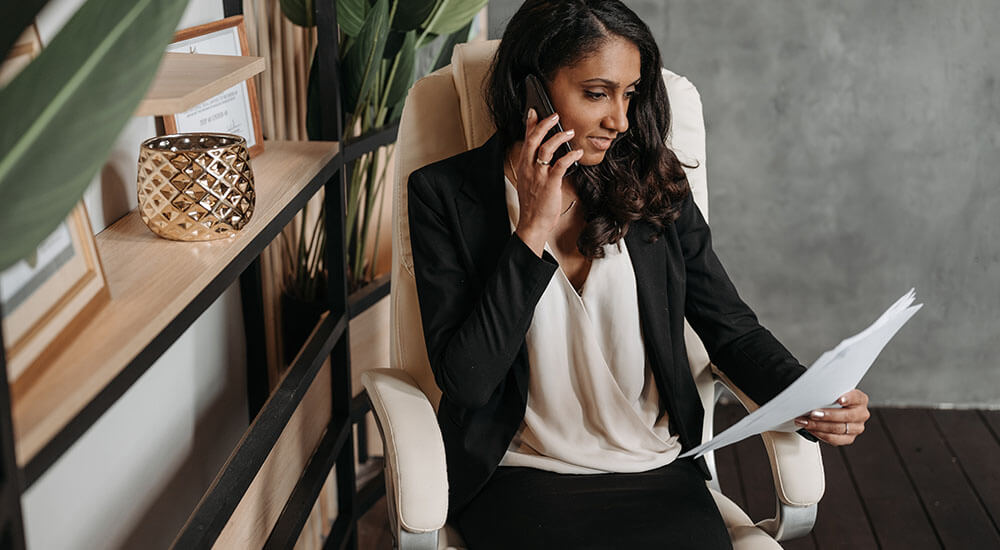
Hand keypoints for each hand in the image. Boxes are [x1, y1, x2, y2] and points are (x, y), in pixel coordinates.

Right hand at [513, 108, 584, 255]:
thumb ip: (534, 168)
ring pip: (546, 148)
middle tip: (555, 115)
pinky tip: (577, 152)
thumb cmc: (533, 204)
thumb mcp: (529, 182)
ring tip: (570, 131)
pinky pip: (560, 165)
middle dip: (544, 124)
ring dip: (559, 137)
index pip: (525, 140)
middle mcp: (529, 168)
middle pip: (533, 139)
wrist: (532, 223)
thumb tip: (545, 157)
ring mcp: (538, 175)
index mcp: (523, 166)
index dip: (529, 124)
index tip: (534, 111)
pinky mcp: (550, 184)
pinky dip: (570, 156)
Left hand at [794, 389, 869, 445]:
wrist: (836, 409)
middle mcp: (861, 414)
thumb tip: (814, 394)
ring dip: (819, 426)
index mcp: (860, 400)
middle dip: (827, 415)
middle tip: (813, 413)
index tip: (839, 400)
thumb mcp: (834, 392)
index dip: (848, 399)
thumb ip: (830, 393)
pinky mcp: (849, 438)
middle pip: (846, 416)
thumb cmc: (834, 399)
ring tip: (806, 422)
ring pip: (838, 428)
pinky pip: (834, 439)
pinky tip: (811, 429)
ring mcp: (857, 428)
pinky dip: (820, 434)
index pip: (856, 398)